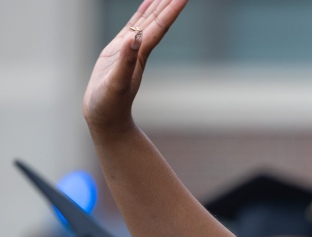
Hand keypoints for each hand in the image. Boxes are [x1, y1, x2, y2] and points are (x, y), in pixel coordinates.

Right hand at [83, 0, 188, 133]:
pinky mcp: (119, 49)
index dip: (171, 11)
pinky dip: (142, 12)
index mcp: (141, 54)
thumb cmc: (110, 104)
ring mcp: (130, 48)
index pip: (160, 27)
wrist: (106, 117)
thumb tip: (134, 39)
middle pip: (158, 20)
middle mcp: (139, 48)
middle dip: (169, 2)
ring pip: (148, 20)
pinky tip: (148, 3)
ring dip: (159, 4)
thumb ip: (125, 62)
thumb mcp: (116, 84)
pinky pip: (134, 25)